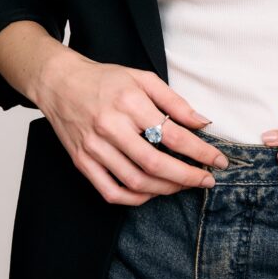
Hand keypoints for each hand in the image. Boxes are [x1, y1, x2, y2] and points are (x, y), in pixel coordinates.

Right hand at [35, 49, 228, 205]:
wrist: (59, 82)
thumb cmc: (105, 79)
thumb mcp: (143, 79)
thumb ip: (174, 102)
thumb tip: (202, 123)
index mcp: (130, 103)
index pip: (173, 135)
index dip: (200, 152)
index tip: (218, 161)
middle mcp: (110, 127)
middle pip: (155, 164)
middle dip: (187, 177)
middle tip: (206, 181)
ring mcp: (94, 147)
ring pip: (135, 182)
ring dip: (165, 189)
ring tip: (183, 185)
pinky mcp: (82, 162)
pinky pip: (111, 192)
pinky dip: (135, 199)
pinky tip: (151, 192)